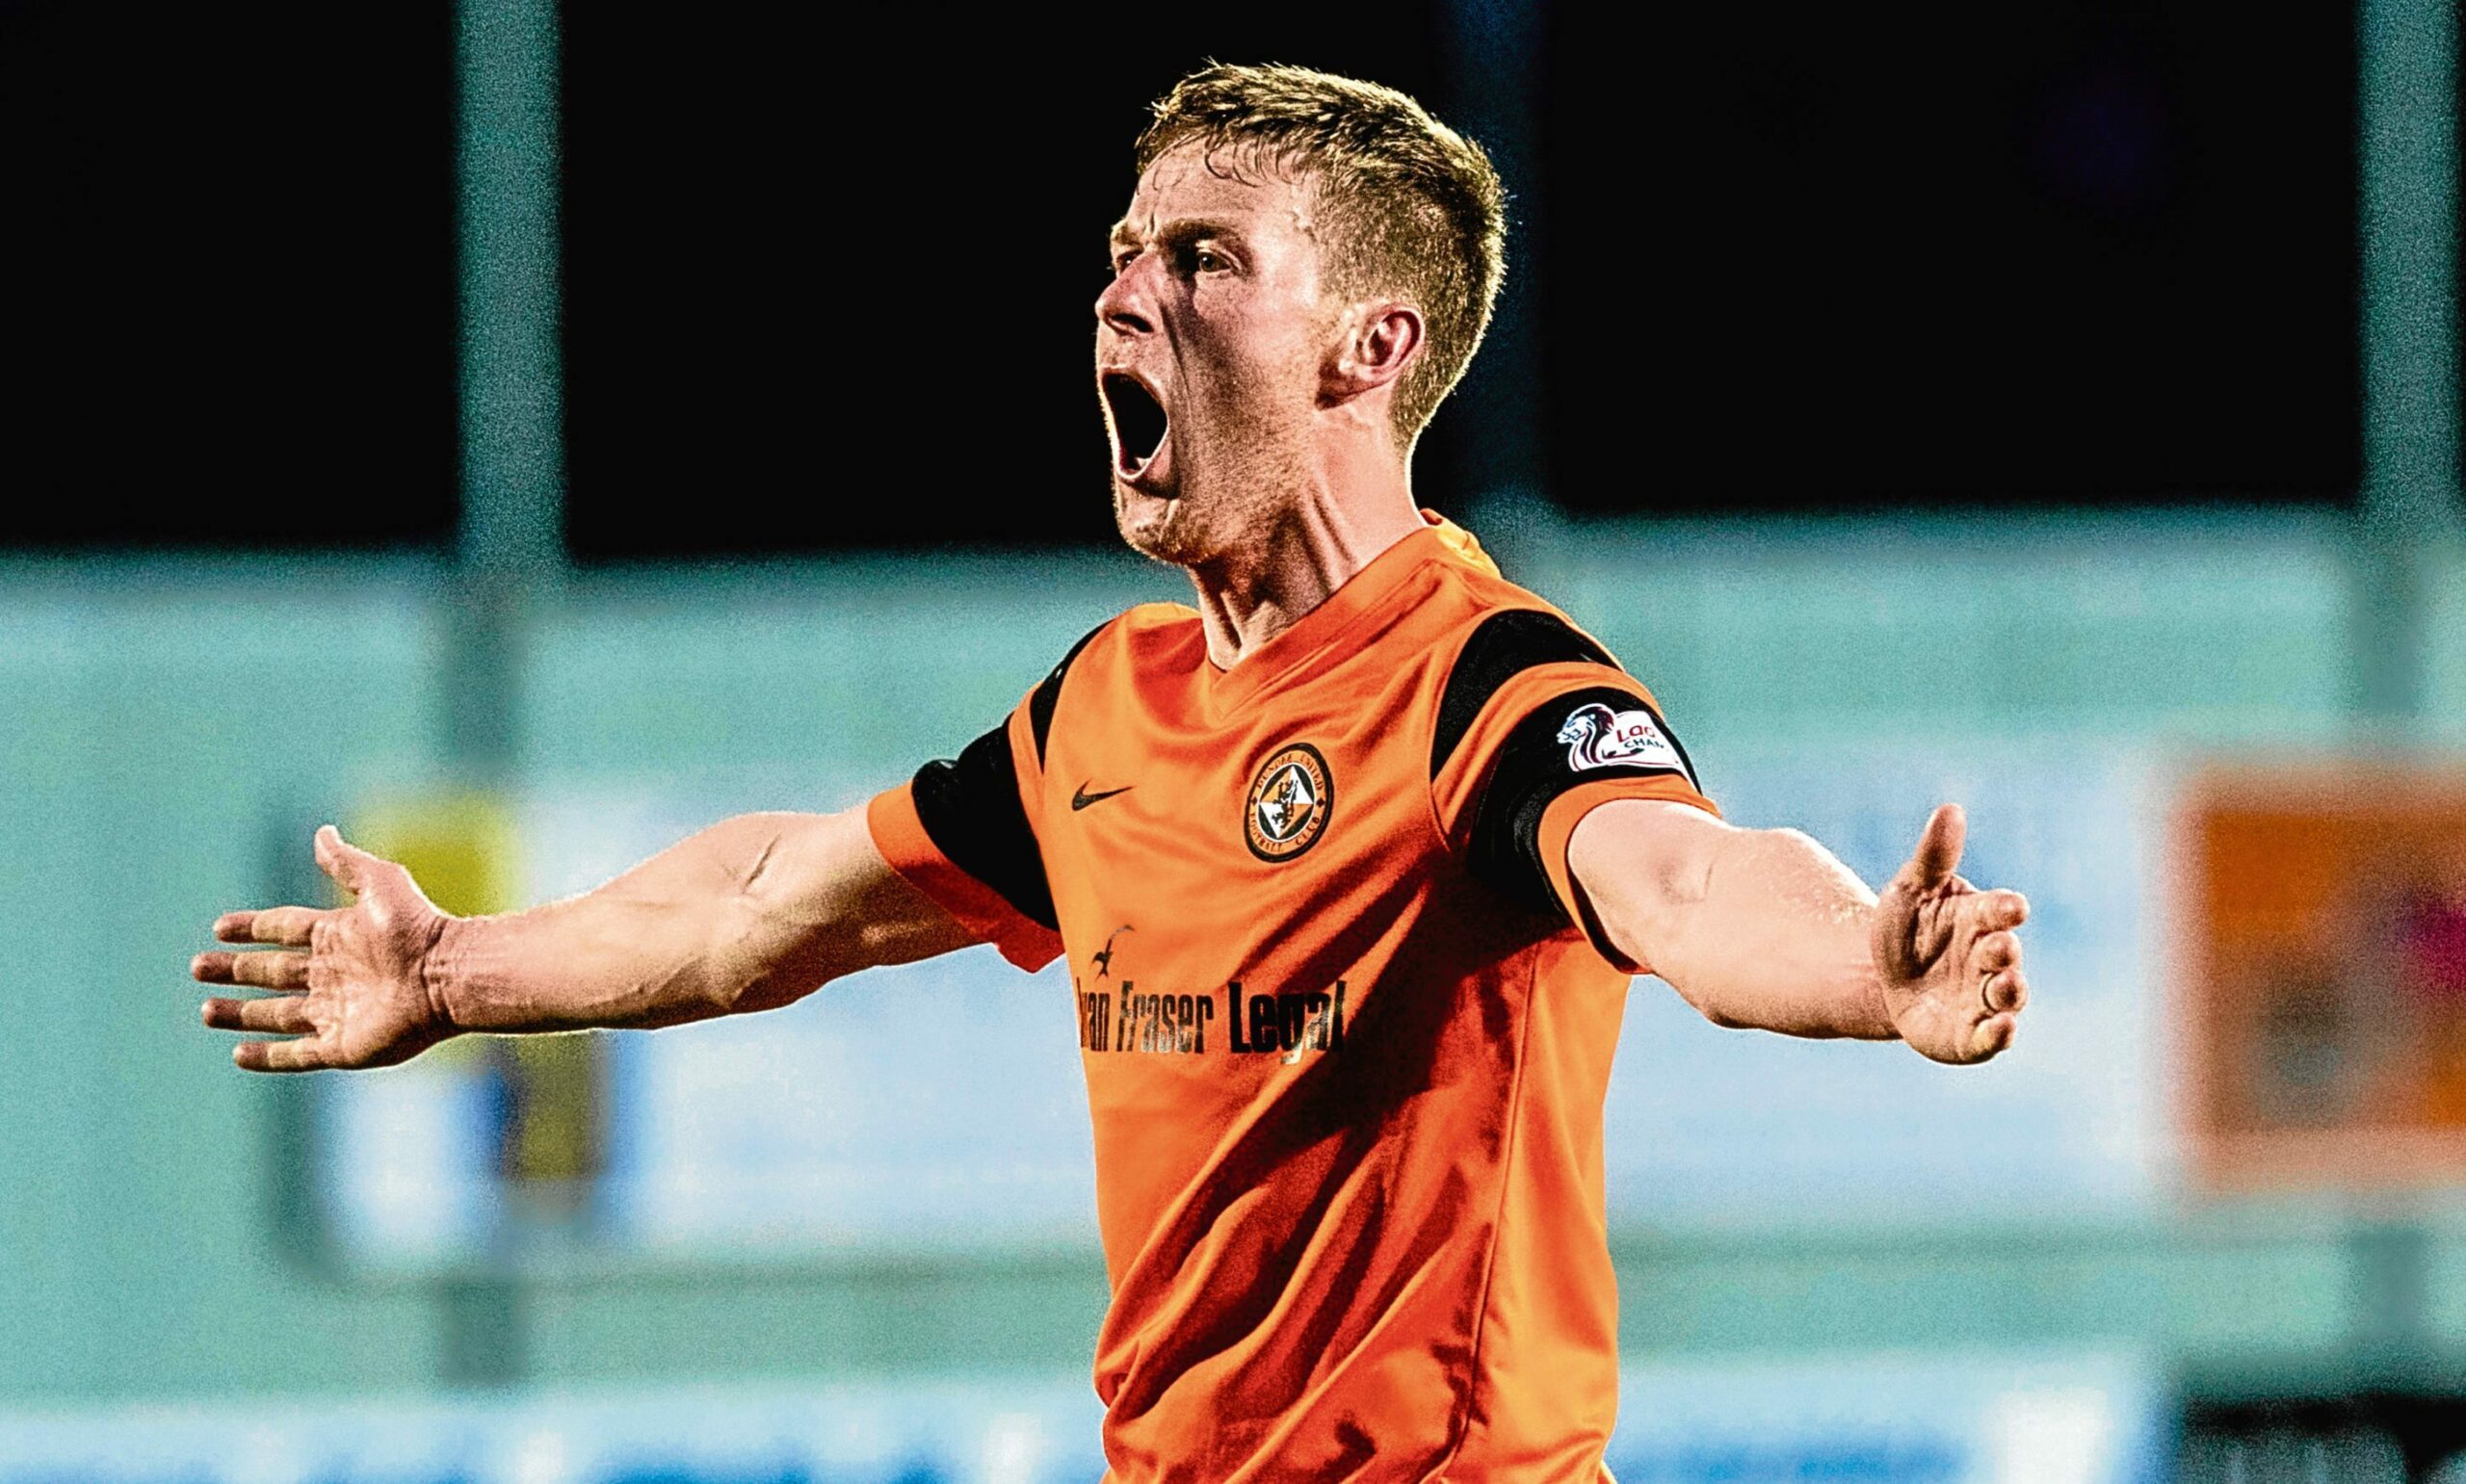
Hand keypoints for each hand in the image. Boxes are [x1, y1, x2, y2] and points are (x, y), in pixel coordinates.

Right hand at [191, 826, 455, 1071]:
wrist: (447, 974)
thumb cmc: (418, 926)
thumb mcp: (379, 883)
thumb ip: (346, 862)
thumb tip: (322, 832)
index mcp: (337, 935)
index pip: (283, 930)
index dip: (252, 928)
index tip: (220, 928)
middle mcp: (333, 974)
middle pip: (271, 972)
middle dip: (235, 970)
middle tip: (198, 968)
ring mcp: (337, 1012)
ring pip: (277, 1014)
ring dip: (242, 1014)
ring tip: (207, 1011)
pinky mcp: (343, 1047)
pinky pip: (297, 1054)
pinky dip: (269, 1056)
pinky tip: (239, 1054)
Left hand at [1871, 804, 2029, 1064]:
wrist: (1883, 980)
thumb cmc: (1906, 927)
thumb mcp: (1910, 889)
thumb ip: (1933, 856)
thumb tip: (1950, 809)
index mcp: (1980, 919)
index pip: (1999, 910)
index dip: (2006, 909)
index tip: (2012, 906)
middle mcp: (1990, 958)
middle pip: (2005, 954)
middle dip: (2004, 951)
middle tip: (1999, 947)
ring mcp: (1984, 997)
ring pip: (2007, 996)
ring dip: (2010, 991)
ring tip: (2005, 985)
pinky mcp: (1972, 1036)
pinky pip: (1990, 1037)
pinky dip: (1999, 1034)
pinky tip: (2002, 1028)